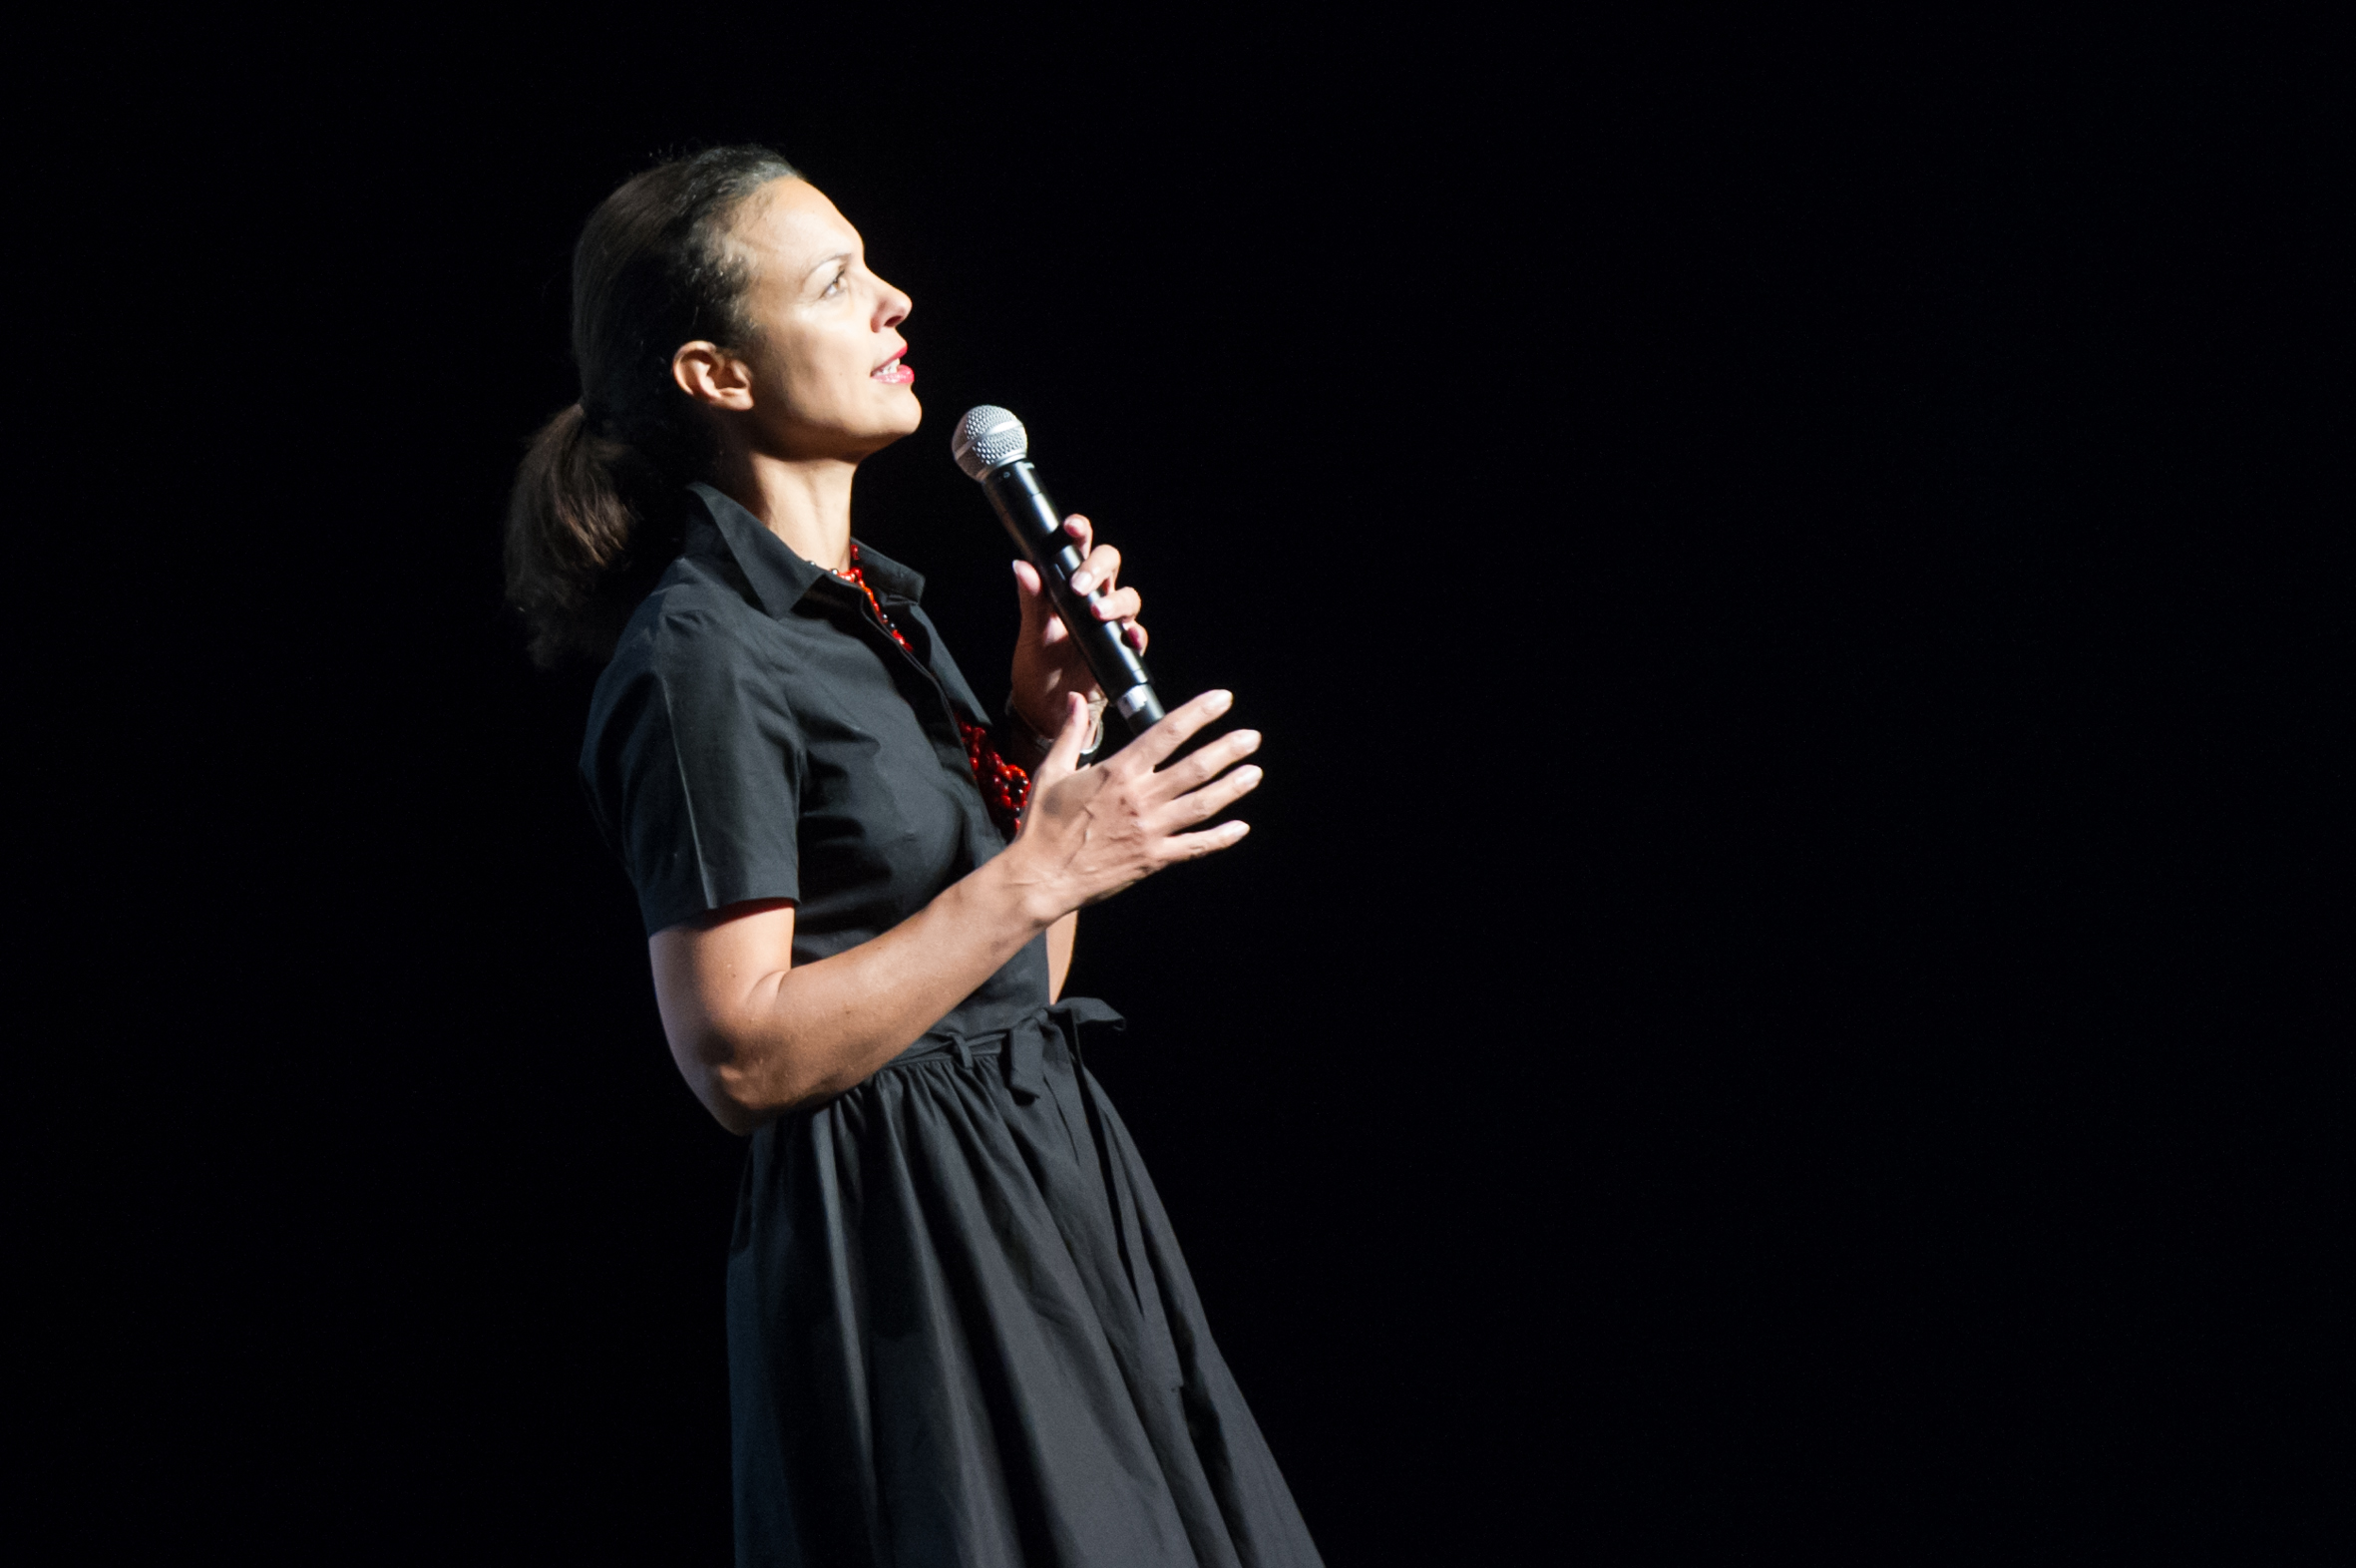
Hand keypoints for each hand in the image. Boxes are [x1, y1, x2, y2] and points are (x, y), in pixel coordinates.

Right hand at [1004, 689, 1260, 921]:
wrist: (1040, 877)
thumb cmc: (1042, 825)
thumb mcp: (1052, 771)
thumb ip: (1071, 733)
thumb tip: (1077, 700)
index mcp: (1117, 772)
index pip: (1167, 733)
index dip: (1199, 713)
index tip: (1222, 699)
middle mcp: (1140, 798)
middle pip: (1196, 767)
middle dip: (1228, 749)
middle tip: (1251, 738)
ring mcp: (1150, 830)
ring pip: (1203, 804)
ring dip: (1232, 787)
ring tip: (1254, 773)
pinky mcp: (1153, 858)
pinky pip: (1195, 846)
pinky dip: (1221, 838)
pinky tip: (1241, 828)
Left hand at [1009, 514, 1148, 737]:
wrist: (1044, 707)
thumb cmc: (1036, 665)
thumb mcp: (1030, 631)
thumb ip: (1030, 599)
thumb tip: (1021, 565)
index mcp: (1068, 586)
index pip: (1079, 549)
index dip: (1080, 533)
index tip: (1072, 528)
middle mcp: (1093, 598)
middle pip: (1110, 564)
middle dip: (1098, 566)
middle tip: (1078, 585)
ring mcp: (1110, 623)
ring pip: (1127, 596)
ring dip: (1115, 601)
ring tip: (1096, 613)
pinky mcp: (1121, 650)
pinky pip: (1137, 636)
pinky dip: (1135, 633)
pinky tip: (1126, 635)